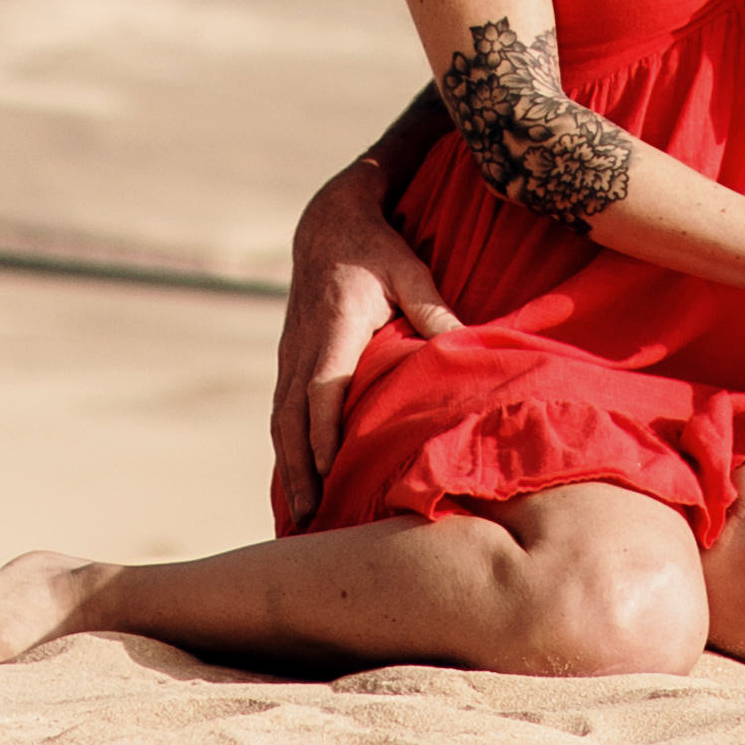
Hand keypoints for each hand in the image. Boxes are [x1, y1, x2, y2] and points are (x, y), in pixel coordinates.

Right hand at [268, 155, 461, 526]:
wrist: (327, 225)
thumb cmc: (376, 250)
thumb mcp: (409, 268)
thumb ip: (432, 306)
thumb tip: (464, 342)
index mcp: (332, 327)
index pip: (322, 387)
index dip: (324, 430)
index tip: (330, 471)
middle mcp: (301, 348)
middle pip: (292, 419)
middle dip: (300, 470)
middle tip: (310, 517)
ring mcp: (289, 357)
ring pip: (281, 423)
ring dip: (289, 470)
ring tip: (300, 518)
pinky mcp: (288, 364)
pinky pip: (282, 416)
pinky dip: (287, 453)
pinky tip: (297, 488)